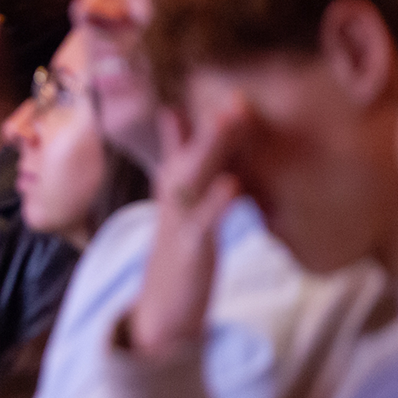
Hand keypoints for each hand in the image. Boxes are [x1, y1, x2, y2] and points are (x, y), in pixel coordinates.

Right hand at [128, 98, 249, 357]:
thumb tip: (179, 125)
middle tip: (236, 95)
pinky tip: (233, 184)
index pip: (180, 143)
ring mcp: (178, 223)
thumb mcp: (183, 210)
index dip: (200, 116)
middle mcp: (171, 199)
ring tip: (232, 120)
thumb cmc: (180, 258)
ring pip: (193, 179)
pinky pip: (203, 222)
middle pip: (189, 154)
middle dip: (212, 125)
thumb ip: (185, 168)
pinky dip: (217, 202)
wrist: (161, 315)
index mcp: (172, 188)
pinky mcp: (188, 250)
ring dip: (212, 148)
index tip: (222, 83)